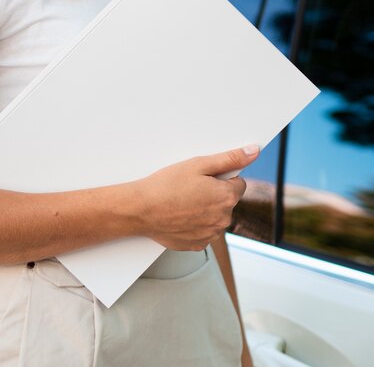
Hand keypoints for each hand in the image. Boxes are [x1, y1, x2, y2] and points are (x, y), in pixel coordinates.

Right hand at [137, 146, 258, 250]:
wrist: (141, 210)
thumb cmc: (166, 185)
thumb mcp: (198, 164)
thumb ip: (230, 158)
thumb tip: (253, 151)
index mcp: (226, 197)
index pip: (239, 183)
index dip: (222, 177)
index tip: (204, 177)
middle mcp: (223, 219)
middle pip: (227, 201)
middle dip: (214, 193)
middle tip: (190, 187)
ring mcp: (211, 234)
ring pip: (216, 216)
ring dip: (206, 209)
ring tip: (183, 201)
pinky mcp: (198, 244)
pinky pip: (204, 230)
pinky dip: (196, 223)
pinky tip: (180, 215)